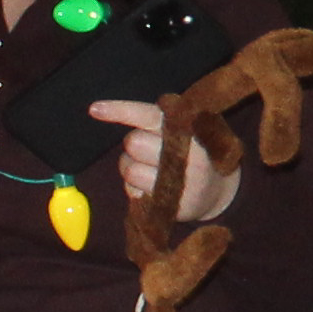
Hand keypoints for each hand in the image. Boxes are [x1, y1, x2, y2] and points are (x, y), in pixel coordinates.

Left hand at [93, 99, 242, 229]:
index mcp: (187, 126)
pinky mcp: (170, 203)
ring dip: (132, 169)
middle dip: (133, 146)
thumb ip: (157, 121)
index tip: (94, 109)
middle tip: (150, 151)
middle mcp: (185, 151)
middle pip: (133, 142)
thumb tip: (103, 111)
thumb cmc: (193, 153)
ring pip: (128, 169)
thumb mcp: (186, 128)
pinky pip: (132, 191)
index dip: (120, 110)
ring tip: (152, 172)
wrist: (218, 192)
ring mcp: (179, 179)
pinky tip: (154, 188)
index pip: (148, 114)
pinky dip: (136, 189)